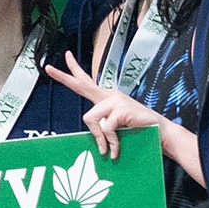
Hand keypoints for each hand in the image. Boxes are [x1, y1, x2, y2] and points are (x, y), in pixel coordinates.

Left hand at [46, 50, 205, 185]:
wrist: (160, 133)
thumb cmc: (137, 130)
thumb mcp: (115, 129)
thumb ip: (102, 129)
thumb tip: (94, 137)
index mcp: (106, 98)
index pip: (86, 81)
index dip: (73, 71)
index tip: (63, 58)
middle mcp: (108, 95)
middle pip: (82, 84)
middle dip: (63, 77)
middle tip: (48, 68)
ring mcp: (115, 100)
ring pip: (91, 118)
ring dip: (99, 137)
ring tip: (108, 149)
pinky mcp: (121, 109)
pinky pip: (105, 127)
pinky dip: (110, 142)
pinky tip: (116, 149)